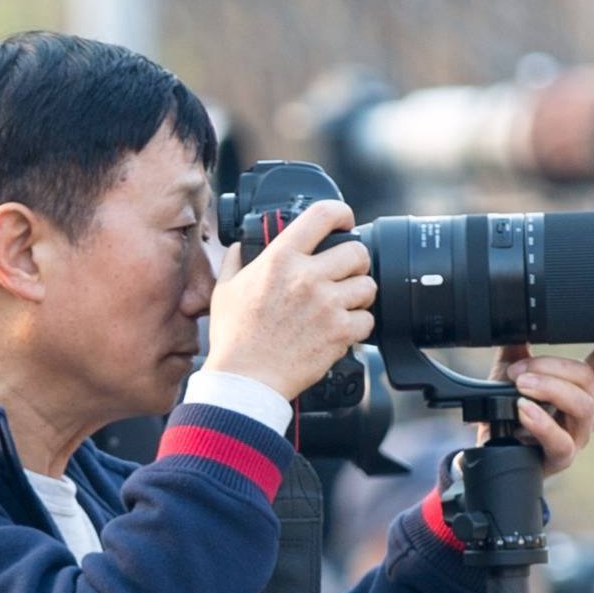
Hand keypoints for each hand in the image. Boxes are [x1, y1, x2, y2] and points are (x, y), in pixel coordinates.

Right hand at [205, 198, 374, 396]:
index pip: (322, 215)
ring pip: (368, 286)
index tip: (344, 222)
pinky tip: (342, 329)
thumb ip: (236, 261)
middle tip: (346, 273)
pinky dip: (359, 325)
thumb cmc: (234, 338)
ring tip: (344, 304)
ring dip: (360, 294)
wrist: (245, 380)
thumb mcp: (225, 289)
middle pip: (358, 252)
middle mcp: (307, 277)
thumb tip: (242, 245)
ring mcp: (327, 305)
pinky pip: (368, 320)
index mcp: (280, 259)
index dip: (341, 213)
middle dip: (355, 262)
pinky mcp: (339, 333)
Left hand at [492, 331, 593, 470]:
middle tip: (518, 371)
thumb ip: (517, 348)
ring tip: (521, 387)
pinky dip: (542, 423)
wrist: (488, 448)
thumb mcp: (510, 373)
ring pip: (581, 406)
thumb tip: (513, 320)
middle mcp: (586, 412)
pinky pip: (561, 441)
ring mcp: (577, 436)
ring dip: (549, 390)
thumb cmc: (507, 411)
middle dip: (551, 368)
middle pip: (586, 379)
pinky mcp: (562, 458)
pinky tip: (524, 411)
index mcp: (579, 389)